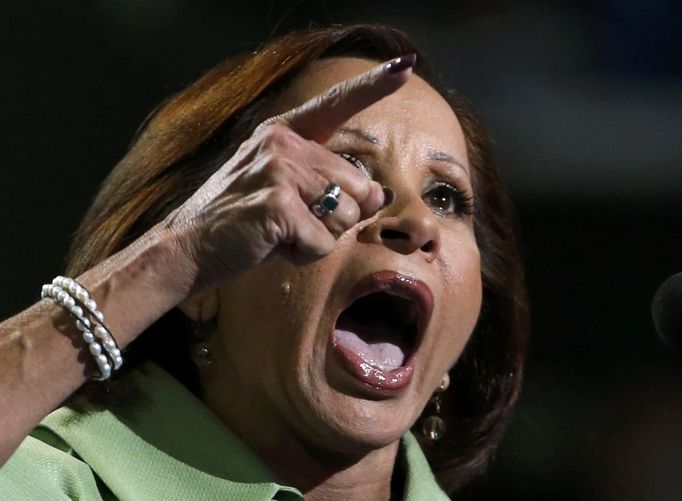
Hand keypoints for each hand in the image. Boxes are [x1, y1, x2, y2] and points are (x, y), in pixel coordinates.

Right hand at [164, 55, 413, 291]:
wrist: (186, 248)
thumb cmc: (240, 222)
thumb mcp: (286, 194)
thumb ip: (330, 188)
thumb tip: (380, 195)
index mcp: (282, 132)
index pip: (334, 105)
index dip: (373, 86)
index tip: (405, 68)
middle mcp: (283, 142)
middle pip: (359, 185)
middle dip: (337, 218)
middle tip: (294, 223)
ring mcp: (279, 170)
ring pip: (345, 216)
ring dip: (320, 238)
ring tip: (281, 234)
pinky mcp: (277, 204)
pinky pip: (323, 241)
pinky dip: (305, 255)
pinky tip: (273, 246)